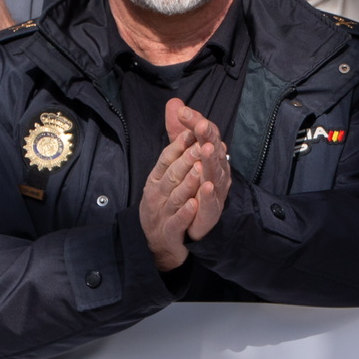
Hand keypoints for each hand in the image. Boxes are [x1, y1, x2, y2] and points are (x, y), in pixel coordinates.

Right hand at [138, 101, 230, 269]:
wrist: (158, 244)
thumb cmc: (164, 204)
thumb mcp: (166, 176)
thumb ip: (176, 147)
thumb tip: (180, 114)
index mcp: (156, 179)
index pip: (166, 159)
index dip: (178, 146)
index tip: (193, 130)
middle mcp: (156, 194)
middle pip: (172, 174)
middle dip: (187, 159)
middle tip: (202, 145)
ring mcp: (161, 213)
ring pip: (175, 196)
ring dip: (188, 183)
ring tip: (200, 169)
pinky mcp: (169, 232)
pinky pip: (177, 222)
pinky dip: (186, 213)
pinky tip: (195, 204)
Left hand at [168, 100, 230, 242]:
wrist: (189, 224)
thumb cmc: (190, 185)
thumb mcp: (181, 154)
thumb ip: (178, 131)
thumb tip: (174, 102)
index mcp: (211, 155)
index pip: (206, 134)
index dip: (196, 122)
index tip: (182, 111)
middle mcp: (217, 170)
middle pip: (213, 149)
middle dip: (207, 137)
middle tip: (200, 124)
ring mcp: (217, 190)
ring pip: (215, 173)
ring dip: (212, 161)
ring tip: (206, 148)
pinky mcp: (212, 211)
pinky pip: (212, 201)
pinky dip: (210, 193)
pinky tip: (207, 184)